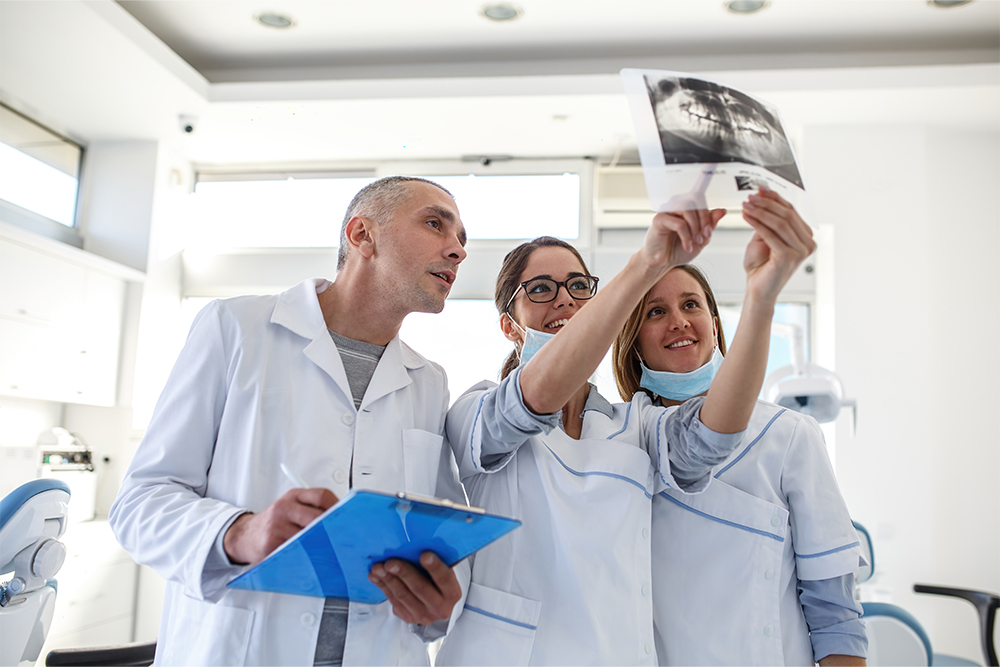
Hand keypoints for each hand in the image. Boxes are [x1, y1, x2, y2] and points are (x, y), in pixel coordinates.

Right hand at [223, 487, 337, 564]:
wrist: (244, 535)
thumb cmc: (274, 522)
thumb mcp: (291, 507)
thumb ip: (312, 509)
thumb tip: (342, 518)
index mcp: (293, 496)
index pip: (322, 496)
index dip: (338, 507)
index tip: (347, 517)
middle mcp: (284, 508)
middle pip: (317, 517)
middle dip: (332, 528)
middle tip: (343, 537)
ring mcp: (276, 526)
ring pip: (308, 536)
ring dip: (321, 544)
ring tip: (331, 550)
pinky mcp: (270, 544)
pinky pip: (295, 550)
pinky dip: (306, 555)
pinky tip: (313, 558)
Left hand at [368, 552, 462, 625]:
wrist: (436, 606)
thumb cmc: (439, 582)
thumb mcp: (445, 572)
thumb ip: (439, 561)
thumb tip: (424, 541)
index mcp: (452, 593)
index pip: (444, 579)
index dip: (435, 567)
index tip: (424, 554)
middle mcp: (439, 607)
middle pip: (419, 588)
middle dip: (403, 573)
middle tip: (391, 562)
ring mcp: (423, 615)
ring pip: (403, 595)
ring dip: (388, 579)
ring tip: (378, 567)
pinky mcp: (408, 617)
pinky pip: (393, 600)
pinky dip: (383, 586)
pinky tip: (375, 576)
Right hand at [642, 207, 725, 273]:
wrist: (663, 263)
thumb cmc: (678, 250)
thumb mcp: (701, 239)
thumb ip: (710, 225)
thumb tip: (722, 210)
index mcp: (686, 208)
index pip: (699, 198)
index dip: (707, 211)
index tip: (708, 231)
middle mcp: (676, 206)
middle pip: (695, 200)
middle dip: (704, 219)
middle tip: (704, 236)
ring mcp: (667, 211)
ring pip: (687, 209)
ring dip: (695, 227)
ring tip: (695, 242)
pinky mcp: (659, 219)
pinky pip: (679, 223)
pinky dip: (686, 236)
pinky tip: (687, 246)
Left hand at [741, 187, 815, 303]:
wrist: (758, 288)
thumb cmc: (761, 265)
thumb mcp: (765, 237)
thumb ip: (768, 220)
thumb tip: (763, 197)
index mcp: (806, 237)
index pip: (791, 211)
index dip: (775, 198)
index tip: (760, 189)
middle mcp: (807, 244)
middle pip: (787, 215)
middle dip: (767, 203)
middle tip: (750, 196)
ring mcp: (800, 251)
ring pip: (780, 223)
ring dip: (760, 211)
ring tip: (746, 205)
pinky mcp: (789, 257)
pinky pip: (771, 235)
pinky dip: (757, 223)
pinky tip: (746, 216)